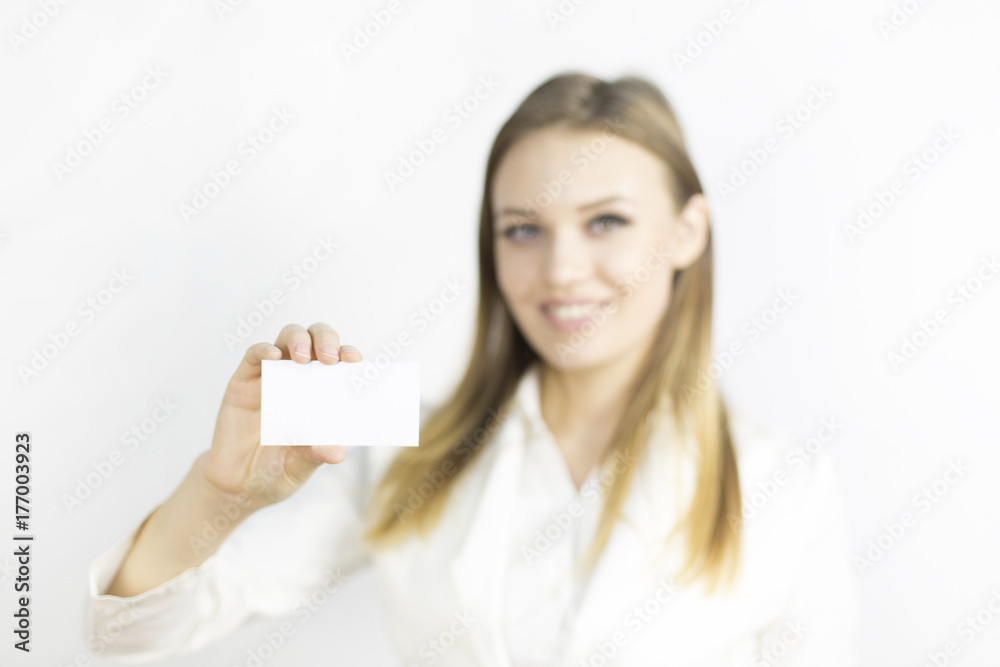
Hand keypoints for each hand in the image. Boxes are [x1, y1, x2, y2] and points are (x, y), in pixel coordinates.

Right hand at [201, 322, 362, 509]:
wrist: (238, 484)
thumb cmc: (277, 471)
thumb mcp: (299, 467)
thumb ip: (314, 455)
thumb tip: (338, 452)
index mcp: (322, 393)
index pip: (339, 363)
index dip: (348, 354)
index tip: (355, 360)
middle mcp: (299, 378)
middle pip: (316, 339)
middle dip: (326, 340)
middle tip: (330, 358)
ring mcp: (271, 376)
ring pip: (288, 338)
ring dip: (299, 341)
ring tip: (302, 358)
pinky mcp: (244, 381)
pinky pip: (254, 355)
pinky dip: (263, 350)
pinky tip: (271, 356)